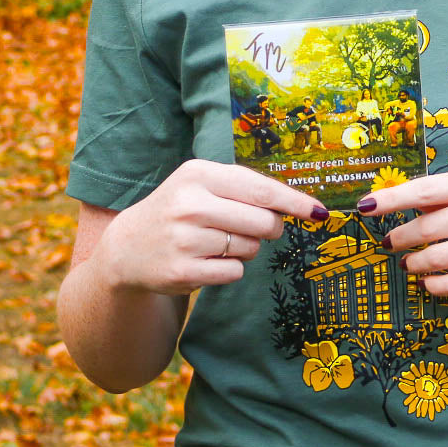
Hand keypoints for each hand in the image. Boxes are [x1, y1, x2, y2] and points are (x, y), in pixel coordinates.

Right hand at [95, 159, 327, 296]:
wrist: (127, 246)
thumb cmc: (180, 209)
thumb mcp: (203, 184)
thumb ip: (247, 189)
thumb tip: (299, 205)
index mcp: (198, 174)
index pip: (261, 190)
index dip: (294, 202)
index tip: (319, 211)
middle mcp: (189, 204)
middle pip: (262, 222)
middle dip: (269, 228)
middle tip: (255, 228)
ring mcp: (184, 239)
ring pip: (250, 248)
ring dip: (245, 248)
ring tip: (216, 241)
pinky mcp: (182, 271)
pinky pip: (234, 272)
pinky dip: (230, 268)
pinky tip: (206, 260)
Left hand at [359, 167, 447, 312]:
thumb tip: (396, 200)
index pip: (430, 188)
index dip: (393, 197)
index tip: (365, 205)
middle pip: (430, 225)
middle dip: (401, 236)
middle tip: (388, 242)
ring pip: (439, 256)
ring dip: (415, 263)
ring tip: (408, 264)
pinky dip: (434, 285)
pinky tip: (428, 282)